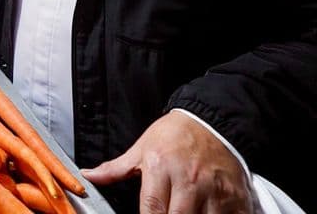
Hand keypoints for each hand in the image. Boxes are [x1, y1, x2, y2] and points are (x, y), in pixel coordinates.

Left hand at [83, 110, 252, 213]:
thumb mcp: (142, 148)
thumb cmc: (175, 135)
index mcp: (161, 167)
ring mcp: (215, 191)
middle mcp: (189, 180)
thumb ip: (115, 168)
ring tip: (184, 211)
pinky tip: (206, 213)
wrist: (213, 121)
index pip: (152, 208)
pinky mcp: (236, 198)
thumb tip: (89, 176)